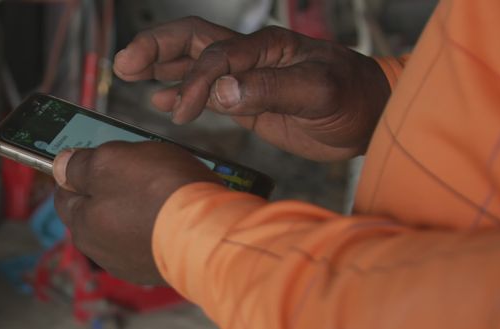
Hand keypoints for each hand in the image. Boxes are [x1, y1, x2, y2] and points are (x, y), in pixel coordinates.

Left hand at [53, 141, 220, 284]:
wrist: (210, 234)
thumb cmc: (159, 193)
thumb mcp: (110, 161)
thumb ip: (80, 165)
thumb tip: (61, 166)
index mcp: (82, 225)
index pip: (64, 195)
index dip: (78, 172)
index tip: (96, 159)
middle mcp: (101, 251)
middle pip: (96, 211)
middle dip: (111, 189)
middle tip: (137, 169)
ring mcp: (131, 264)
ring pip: (125, 226)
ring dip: (136, 208)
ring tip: (162, 189)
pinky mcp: (159, 270)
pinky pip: (150, 240)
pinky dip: (157, 226)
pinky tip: (174, 212)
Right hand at [113, 18, 390, 161]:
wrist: (375, 116)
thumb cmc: (355, 99)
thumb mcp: (320, 93)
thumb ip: (271, 90)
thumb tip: (222, 91)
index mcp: (266, 47)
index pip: (215, 56)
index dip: (193, 81)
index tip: (183, 112)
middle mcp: (252, 56)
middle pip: (192, 40)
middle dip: (155, 48)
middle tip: (124, 63)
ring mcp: (247, 77)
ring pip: (193, 61)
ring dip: (160, 65)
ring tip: (127, 71)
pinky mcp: (248, 100)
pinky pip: (206, 89)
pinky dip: (180, 91)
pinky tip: (161, 100)